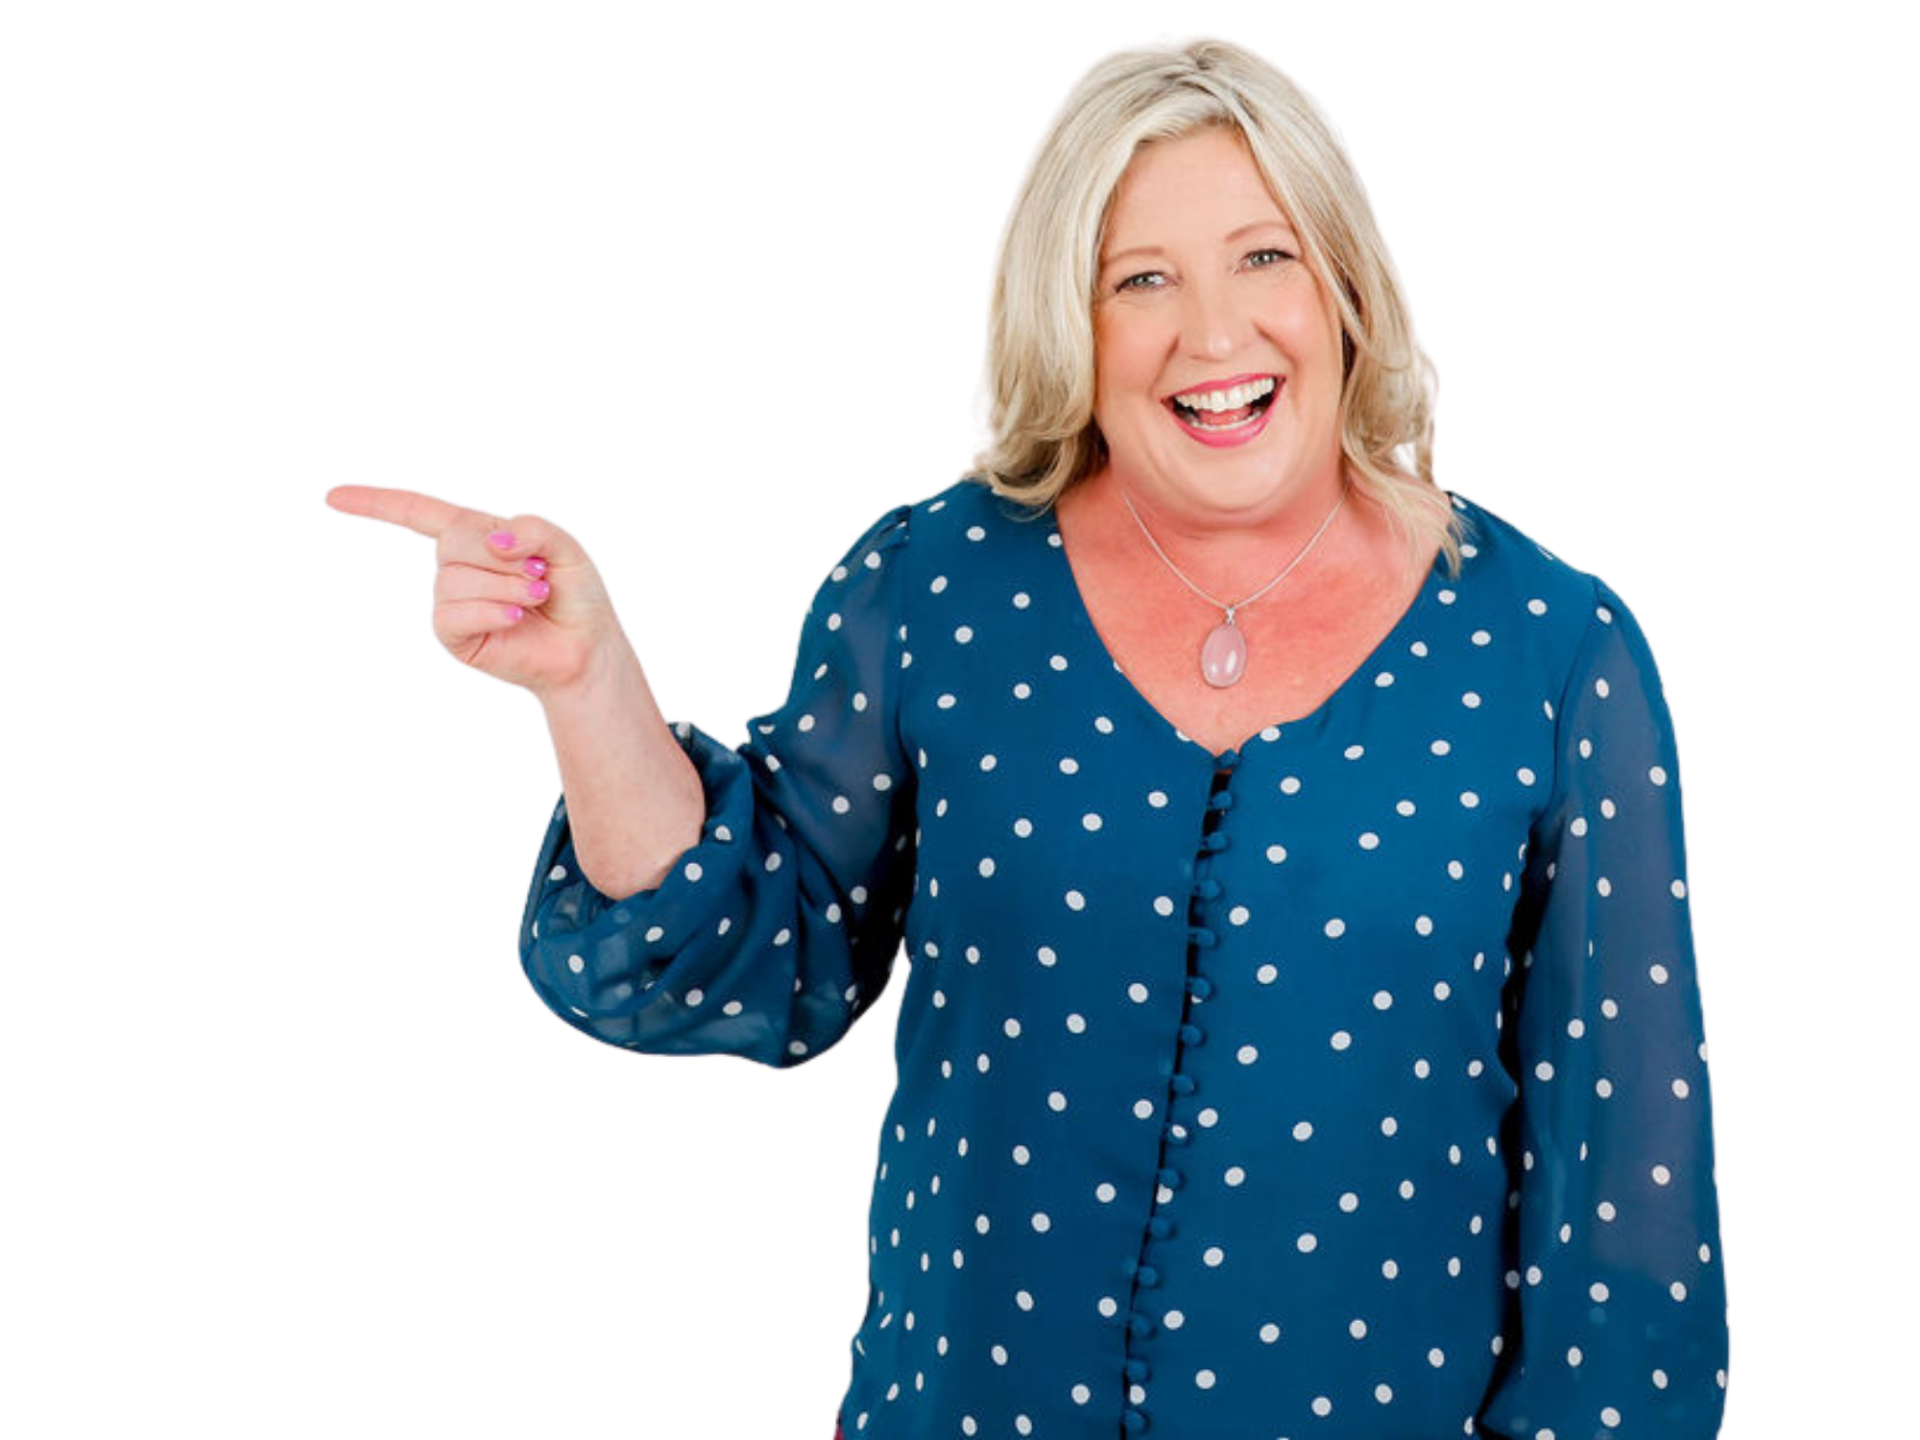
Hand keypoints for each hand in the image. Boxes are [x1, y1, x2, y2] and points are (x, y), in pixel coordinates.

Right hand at [322, 482, 626, 700]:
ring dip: (509, 586)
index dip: (374, 502)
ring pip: (458, 578)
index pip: (417, 511)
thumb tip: (492, 537)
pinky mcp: (454, 636)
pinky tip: (517, 617)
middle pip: (455, 540)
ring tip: (535, 597)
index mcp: (474, 534)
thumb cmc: (573, 595)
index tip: (333, 494)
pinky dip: (492, 610)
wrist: (585, 648)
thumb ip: (532, 529)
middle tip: (540, 576)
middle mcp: (456, 565)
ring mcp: (451, 601)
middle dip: (506, 556)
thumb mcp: (565, 548)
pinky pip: (455, 613)